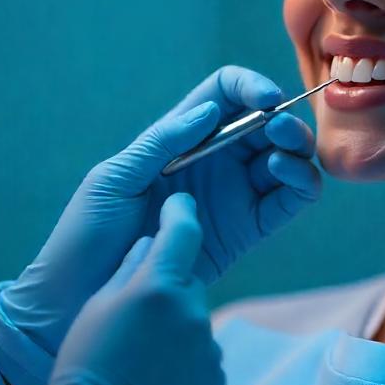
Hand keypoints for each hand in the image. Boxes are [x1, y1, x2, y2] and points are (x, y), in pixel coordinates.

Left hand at [0, 66, 318, 384]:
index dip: (248, 86)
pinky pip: (288, 202)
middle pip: (265, 124)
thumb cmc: (87, 232)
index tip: (264, 99)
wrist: (83, 297)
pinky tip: (284, 176)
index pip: (225, 94)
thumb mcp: (114, 178)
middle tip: (279, 129)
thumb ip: (162, 142)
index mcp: (179, 138)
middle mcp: (213, 161)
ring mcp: (233, 195)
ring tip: (282, 156)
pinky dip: (301, 183)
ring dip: (297, 149)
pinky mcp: (247, 231)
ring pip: (286, 160)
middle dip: (282, 119)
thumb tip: (209, 111)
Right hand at [38, 193, 224, 384]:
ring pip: (194, 316)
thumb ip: (129, 269)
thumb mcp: (98, 308)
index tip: (177, 208)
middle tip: (135, 315)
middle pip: (187, 281)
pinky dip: (184, 353)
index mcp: (157, 288)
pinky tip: (157, 371)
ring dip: (175, 323)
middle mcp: (191, 311)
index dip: (180, 214)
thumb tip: (149, 244)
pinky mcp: (215, 375)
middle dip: (168, 287)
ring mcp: (207, 345)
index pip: (183, 232)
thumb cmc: (87, 366)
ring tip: (141, 352)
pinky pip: (202, 349)